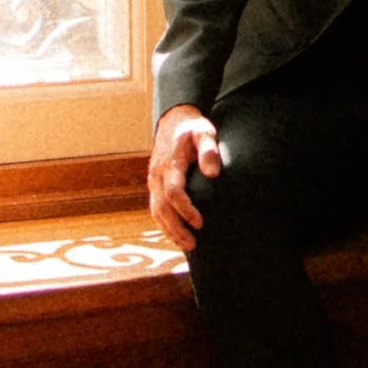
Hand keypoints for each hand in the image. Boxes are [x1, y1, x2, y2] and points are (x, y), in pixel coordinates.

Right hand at [148, 105, 221, 254]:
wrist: (172, 121)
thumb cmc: (192, 128)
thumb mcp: (204, 132)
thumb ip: (209, 150)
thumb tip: (213, 174)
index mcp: (169, 163)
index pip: (173, 192)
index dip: (185, 209)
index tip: (199, 222)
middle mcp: (157, 175)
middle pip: (162, 208)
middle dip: (176, 228)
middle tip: (193, 244)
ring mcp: (154, 182)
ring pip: (156, 212)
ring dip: (170, 231)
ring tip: (188, 246)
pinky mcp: (155, 186)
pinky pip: (156, 209)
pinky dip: (165, 225)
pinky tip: (177, 236)